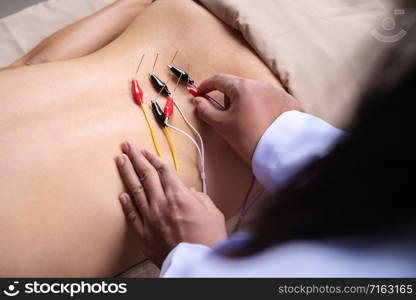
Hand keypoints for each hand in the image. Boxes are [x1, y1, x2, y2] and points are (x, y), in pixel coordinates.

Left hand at [115, 142, 226, 267]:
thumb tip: (190, 192)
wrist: (198, 264)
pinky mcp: (144, 234)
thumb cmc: (209, 239)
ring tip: (120, 160)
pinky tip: (121, 194)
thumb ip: (199, 198)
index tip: (145, 150)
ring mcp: (150, 218)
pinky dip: (126, 204)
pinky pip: (132, 215)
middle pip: (146, 175)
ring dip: (126, 173)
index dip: (153, 157)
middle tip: (126, 145)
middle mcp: (162, 203)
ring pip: (135, 191)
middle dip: (136, 158)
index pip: (163, 170)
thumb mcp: (212, 212)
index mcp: (179, 196)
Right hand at [193, 74, 299, 163]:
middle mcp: (260, 84)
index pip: (219, 79)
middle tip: (227, 117)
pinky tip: (262, 122)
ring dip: (246, 103)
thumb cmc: (249, 138)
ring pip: (254, 93)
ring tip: (247, 123)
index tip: (199, 93)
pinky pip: (269, 100)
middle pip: (237, 86)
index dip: (206, 86)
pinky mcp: (288, 101)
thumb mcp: (222, 125)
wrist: (280, 153)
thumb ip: (206, 110)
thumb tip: (198, 101)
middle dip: (228, 98)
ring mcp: (277, 91)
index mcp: (242, 87)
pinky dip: (262, 108)